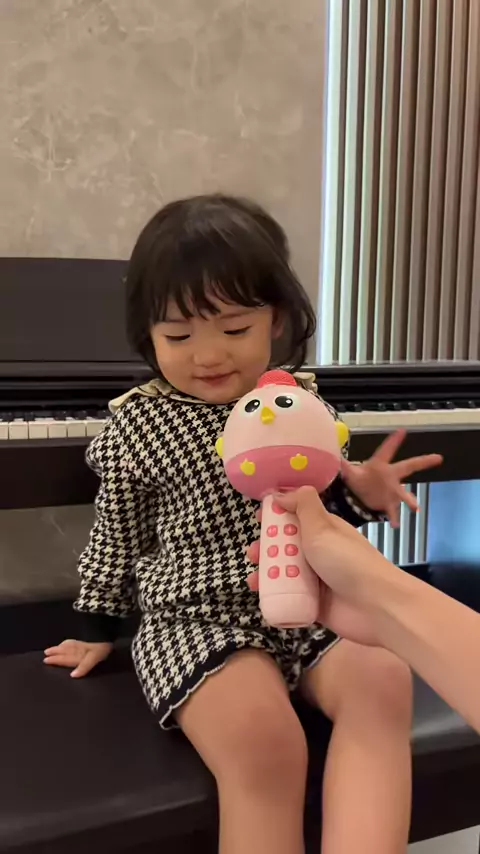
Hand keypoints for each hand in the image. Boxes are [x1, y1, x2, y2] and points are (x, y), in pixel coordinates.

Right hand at [44, 639, 112, 677]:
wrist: (107, 630)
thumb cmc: (102, 646)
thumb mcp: (94, 658)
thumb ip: (83, 667)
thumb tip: (72, 676)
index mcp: (78, 655)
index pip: (65, 658)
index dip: (56, 660)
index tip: (45, 660)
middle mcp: (78, 648)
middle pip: (64, 651)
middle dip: (55, 652)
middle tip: (46, 652)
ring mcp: (82, 642)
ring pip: (68, 645)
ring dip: (60, 647)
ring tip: (54, 648)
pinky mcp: (87, 637)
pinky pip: (73, 641)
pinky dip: (67, 642)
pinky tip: (68, 642)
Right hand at [246, 489, 395, 645]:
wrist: (376, 607)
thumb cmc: (348, 561)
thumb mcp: (323, 526)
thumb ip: (303, 504)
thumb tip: (282, 491)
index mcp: (323, 530)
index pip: (296, 518)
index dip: (276, 517)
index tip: (258, 518)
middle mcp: (319, 553)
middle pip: (286, 547)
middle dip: (266, 548)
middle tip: (252, 553)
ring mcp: (317, 580)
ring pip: (285, 572)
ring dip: (267, 573)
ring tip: (254, 578)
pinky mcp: (315, 604)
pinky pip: (289, 597)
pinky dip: (274, 595)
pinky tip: (261, 595)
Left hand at [342, 429, 441, 525]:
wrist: (358, 499)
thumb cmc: (357, 480)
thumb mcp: (348, 472)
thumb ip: (341, 464)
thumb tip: (332, 455)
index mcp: (380, 465)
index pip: (387, 450)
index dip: (394, 441)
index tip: (402, 430)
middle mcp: (390, 476)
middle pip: (409, 466)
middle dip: (423, 462)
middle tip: (438, 457)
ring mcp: (392, 490)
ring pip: (404, 494)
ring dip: (410, 500)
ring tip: (415, 508)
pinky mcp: (389, 504)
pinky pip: (393, 512)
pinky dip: (394, 518)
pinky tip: (395, 525)